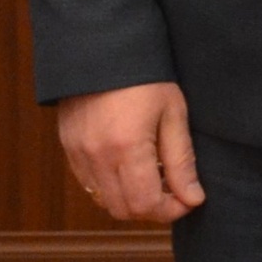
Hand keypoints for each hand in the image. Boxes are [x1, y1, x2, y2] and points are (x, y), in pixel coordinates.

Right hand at [57, 82, 205, 223]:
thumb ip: (182, 161)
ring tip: (155, 177)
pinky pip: (90, 185)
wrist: (103, 50)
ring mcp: (77, 155)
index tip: (190, 199)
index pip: (145, 204)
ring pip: (104, 201)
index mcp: (126, 148)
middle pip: (123, 210)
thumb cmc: (145, 78)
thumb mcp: (174, 114)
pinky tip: (131, 166)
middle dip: (152, 209)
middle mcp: (96, 158)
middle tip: (175, 191)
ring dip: (131, 199)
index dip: (170, 210)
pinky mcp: (68, 149)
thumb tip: (193, 198)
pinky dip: (112, 187)